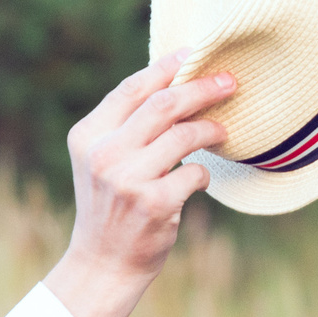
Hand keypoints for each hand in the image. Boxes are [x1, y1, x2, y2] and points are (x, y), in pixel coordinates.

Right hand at [44, 51, 234, 316]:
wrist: (104, 262)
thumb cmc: (112, 203)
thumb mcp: (103, 160)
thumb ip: (127, 125)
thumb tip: (177, 80)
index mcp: (88, 135)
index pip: (133, 88)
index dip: (167, 66)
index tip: (195, 53)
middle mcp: (104, 154)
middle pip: (164, 104)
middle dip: (202, 88)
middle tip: (230, 82)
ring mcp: (127, 179)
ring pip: (184, 135)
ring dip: (210, 130)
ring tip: (222, 131)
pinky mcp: (153, 203)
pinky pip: (195, 173)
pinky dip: (203, 173)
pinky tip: (198, 180)